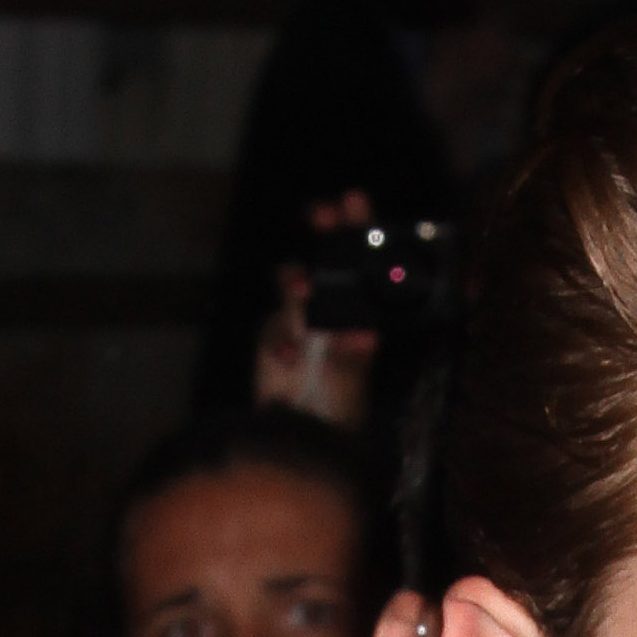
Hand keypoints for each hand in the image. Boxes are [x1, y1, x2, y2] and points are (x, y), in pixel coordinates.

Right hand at [255, 188, 378, 428]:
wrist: (304, 437)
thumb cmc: (338, 407)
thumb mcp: (353, 380)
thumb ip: (355, 356)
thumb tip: (363, 335)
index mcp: (358, 310)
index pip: (361, 260)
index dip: (356, 224)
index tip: (353, 200)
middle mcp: (330, 307)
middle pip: (324, 256)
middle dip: (324, 231)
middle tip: (323, 215)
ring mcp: (298, 319)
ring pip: (293, 283)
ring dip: (297, 282)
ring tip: (304, 291)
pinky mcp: (273, 337)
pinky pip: (274, 327)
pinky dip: (282, 340)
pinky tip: (292, 357)